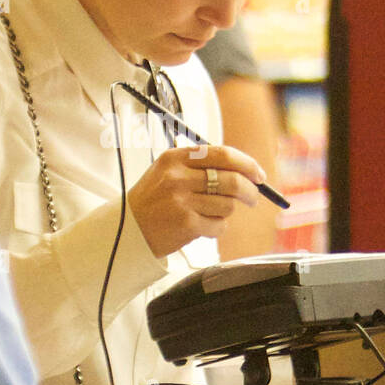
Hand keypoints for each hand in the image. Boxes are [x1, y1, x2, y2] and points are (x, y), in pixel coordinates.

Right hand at [128, 143, 264, 259]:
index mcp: (175, 158)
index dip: (247, 164)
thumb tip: (245, 172)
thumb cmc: (153, 200)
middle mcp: (178, 177)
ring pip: (228, 205)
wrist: (126, 229)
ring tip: (208, 214)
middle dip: (250, 191)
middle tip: (253, 198)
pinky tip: (201, 226)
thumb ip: (201, 166)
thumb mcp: (168, 172)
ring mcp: (182, 201)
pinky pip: (219, 225)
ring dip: (226, 212)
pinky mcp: (186, 224)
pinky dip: (216, 228)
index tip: (258, 174)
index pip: (223, 154)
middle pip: (232, 180)